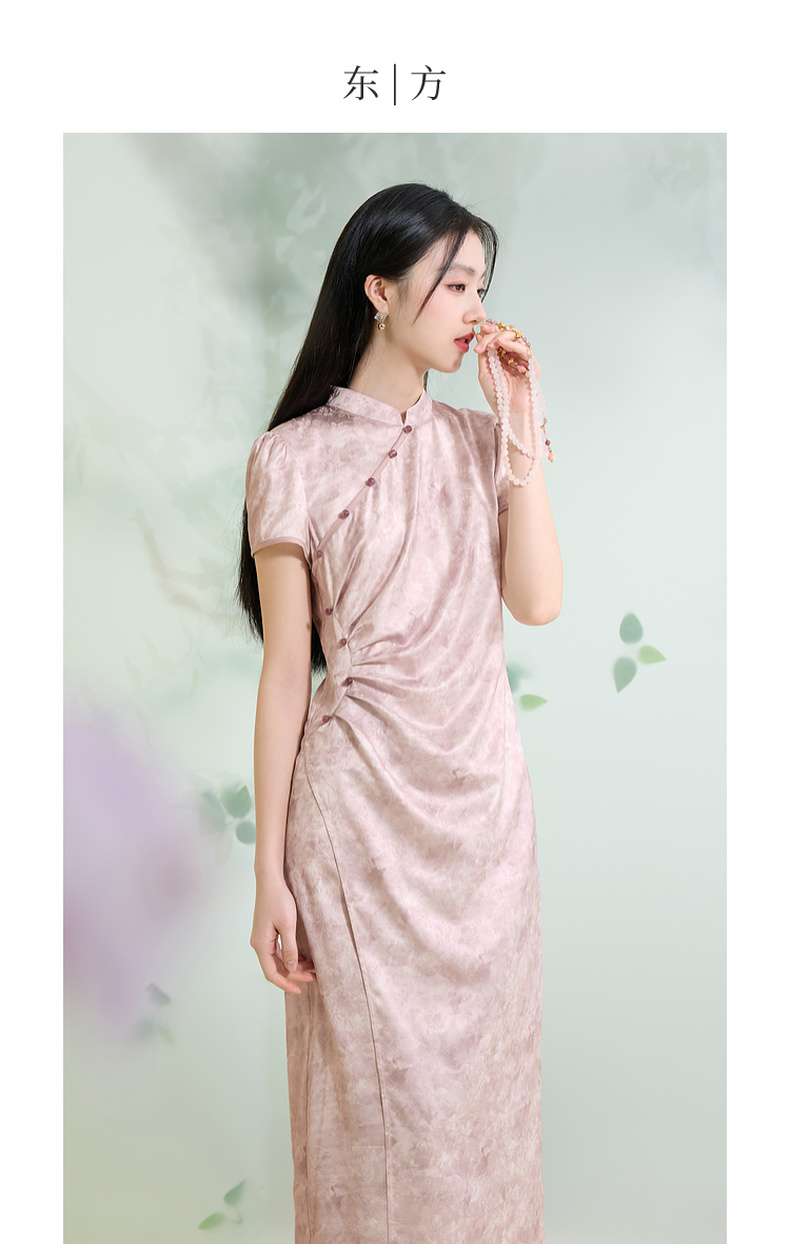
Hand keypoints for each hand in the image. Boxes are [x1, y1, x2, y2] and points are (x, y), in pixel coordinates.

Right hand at [250, 874, 316, 994]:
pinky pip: (279, 950)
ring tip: (312, 967)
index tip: (300, 990)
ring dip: (294, 965)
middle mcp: (259, 944)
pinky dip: (291, 955)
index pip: (272, 973)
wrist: (270, 881)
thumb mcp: (288, 925)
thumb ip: (290, 948)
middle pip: (276, 968)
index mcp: (261, 945)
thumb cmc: (278, 900)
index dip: (286, 984)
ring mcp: (263, 938)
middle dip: (294, 974)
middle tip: (314, 977)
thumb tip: (292, 968)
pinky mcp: (267, 932)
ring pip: (278, 960)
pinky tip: (303, 956)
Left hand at [472, 319, 541, 415]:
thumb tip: (480, 335)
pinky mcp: (533, 365)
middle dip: (494, 334)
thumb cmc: (497, 396)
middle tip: (483, 338)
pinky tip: (503, 345)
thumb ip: (483, 355)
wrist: (508, 412)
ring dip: (502, 338)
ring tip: (492, 344)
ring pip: (516, 339)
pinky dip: (513, 345)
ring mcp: (524, 360)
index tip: (480, 329)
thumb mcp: (484, 373)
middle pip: (507, 335)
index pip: (498, 338)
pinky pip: (525, 350)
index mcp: (503, 357)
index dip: (490, 331)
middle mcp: (514, 356)